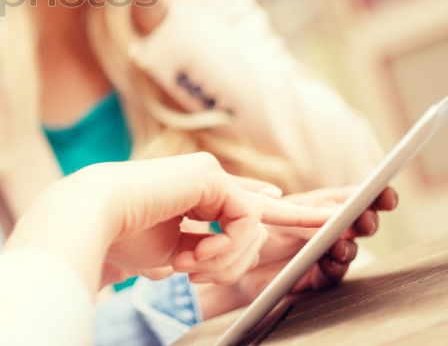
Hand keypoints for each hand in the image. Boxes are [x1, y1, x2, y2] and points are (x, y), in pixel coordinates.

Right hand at [8, 153, 332, 291]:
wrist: (92, 217)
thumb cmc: (116, 237)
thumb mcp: (165, 254)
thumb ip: (195, 250)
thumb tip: (198, 260)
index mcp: (193, 200)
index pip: (243, 205)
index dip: (276, 209)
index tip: (305, 207)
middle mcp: (206, 184)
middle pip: (272, 204)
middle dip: (312, 211)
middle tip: (356, 204)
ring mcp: (210, 178)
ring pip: (255, 229)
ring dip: (224, 262)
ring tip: (188, 267)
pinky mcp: (213, 179)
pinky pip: (244, 225)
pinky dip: (222, 252)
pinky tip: (193, 256)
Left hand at [197, 185, 397, 315]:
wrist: (229, 259)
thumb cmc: (246, 227)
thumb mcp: (265, 213)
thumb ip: (287, 208)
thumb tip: (303, 204)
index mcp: (316, 208)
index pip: (348, 199)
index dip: (371, 196)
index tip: (387, 193)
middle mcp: (325, 230)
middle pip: (356, 224)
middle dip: (365, 220)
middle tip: (364, 219)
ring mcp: (322, 255)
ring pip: (347, 250)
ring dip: (347, 245)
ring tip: (339, 242)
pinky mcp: (313, 279)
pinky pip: (330, 275)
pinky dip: (332, 268)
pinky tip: (329, 262)